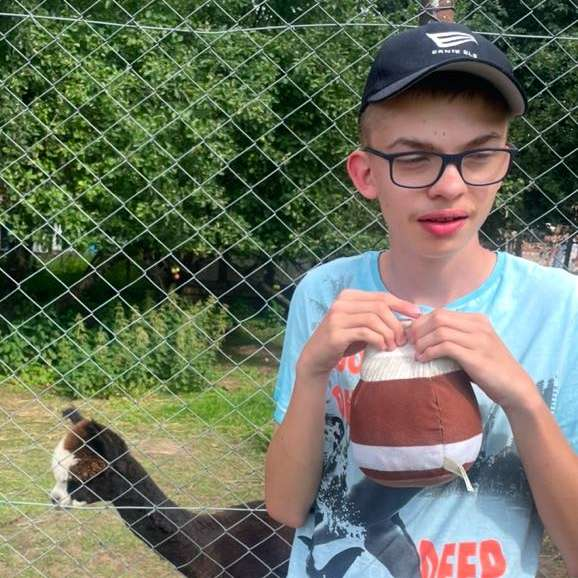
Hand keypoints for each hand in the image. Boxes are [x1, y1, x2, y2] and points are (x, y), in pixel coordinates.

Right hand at [297, 289, 420, 381]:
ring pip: (374, 319)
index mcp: (349, 296)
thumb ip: (377, 319)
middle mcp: (341, 303)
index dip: (402, 304)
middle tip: (403, 339)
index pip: (381, 296)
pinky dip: (379, 340)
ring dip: (389, 333)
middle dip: (396, 323)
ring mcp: (337, 316)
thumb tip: (408, 319)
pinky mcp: (336, 333)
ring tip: (392, 346)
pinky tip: (382, 347)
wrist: (316, 357)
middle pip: (380, 307)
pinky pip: (365, 332)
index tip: (417, 315)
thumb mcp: (361, 326)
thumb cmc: (343, 341)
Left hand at [407, 309, 538, 411]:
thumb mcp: (472, 346)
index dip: (420, 322)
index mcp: (477, 320)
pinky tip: (423, 359)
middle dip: (418, 330)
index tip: (411, 335)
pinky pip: (445, 347)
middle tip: (410, 344)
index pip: (440, 312)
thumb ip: (454, 337)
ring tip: (416, 353)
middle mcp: (478, 326)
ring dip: (422, 342)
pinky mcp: (476, 356)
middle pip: (437, 317)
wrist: (515, 388)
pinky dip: (429, 352)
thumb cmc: (489, 369)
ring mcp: (479, 340)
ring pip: (439, 330)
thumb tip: (423, 335)